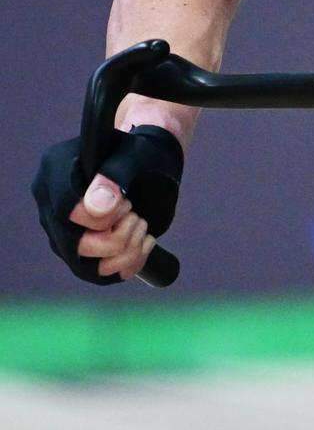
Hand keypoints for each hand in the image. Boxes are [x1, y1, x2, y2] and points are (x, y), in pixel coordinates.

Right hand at [31, 127, 183, 283]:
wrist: (146, 163)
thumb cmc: (138, 154)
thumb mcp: (133, 154)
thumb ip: (114, 176)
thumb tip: (97, 209)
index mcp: (53, 175)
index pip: (66, 211)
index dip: (102, 217)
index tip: (127, 204)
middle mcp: (50, 207)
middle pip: (76, 245)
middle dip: (118, 236)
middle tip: (135, 214)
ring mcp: (63, 232)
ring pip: (86, 267)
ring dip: (127, 250)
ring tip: (141, 225)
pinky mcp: (80, 250)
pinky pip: (100, 275)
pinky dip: (130, 263)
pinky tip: (145, 241)